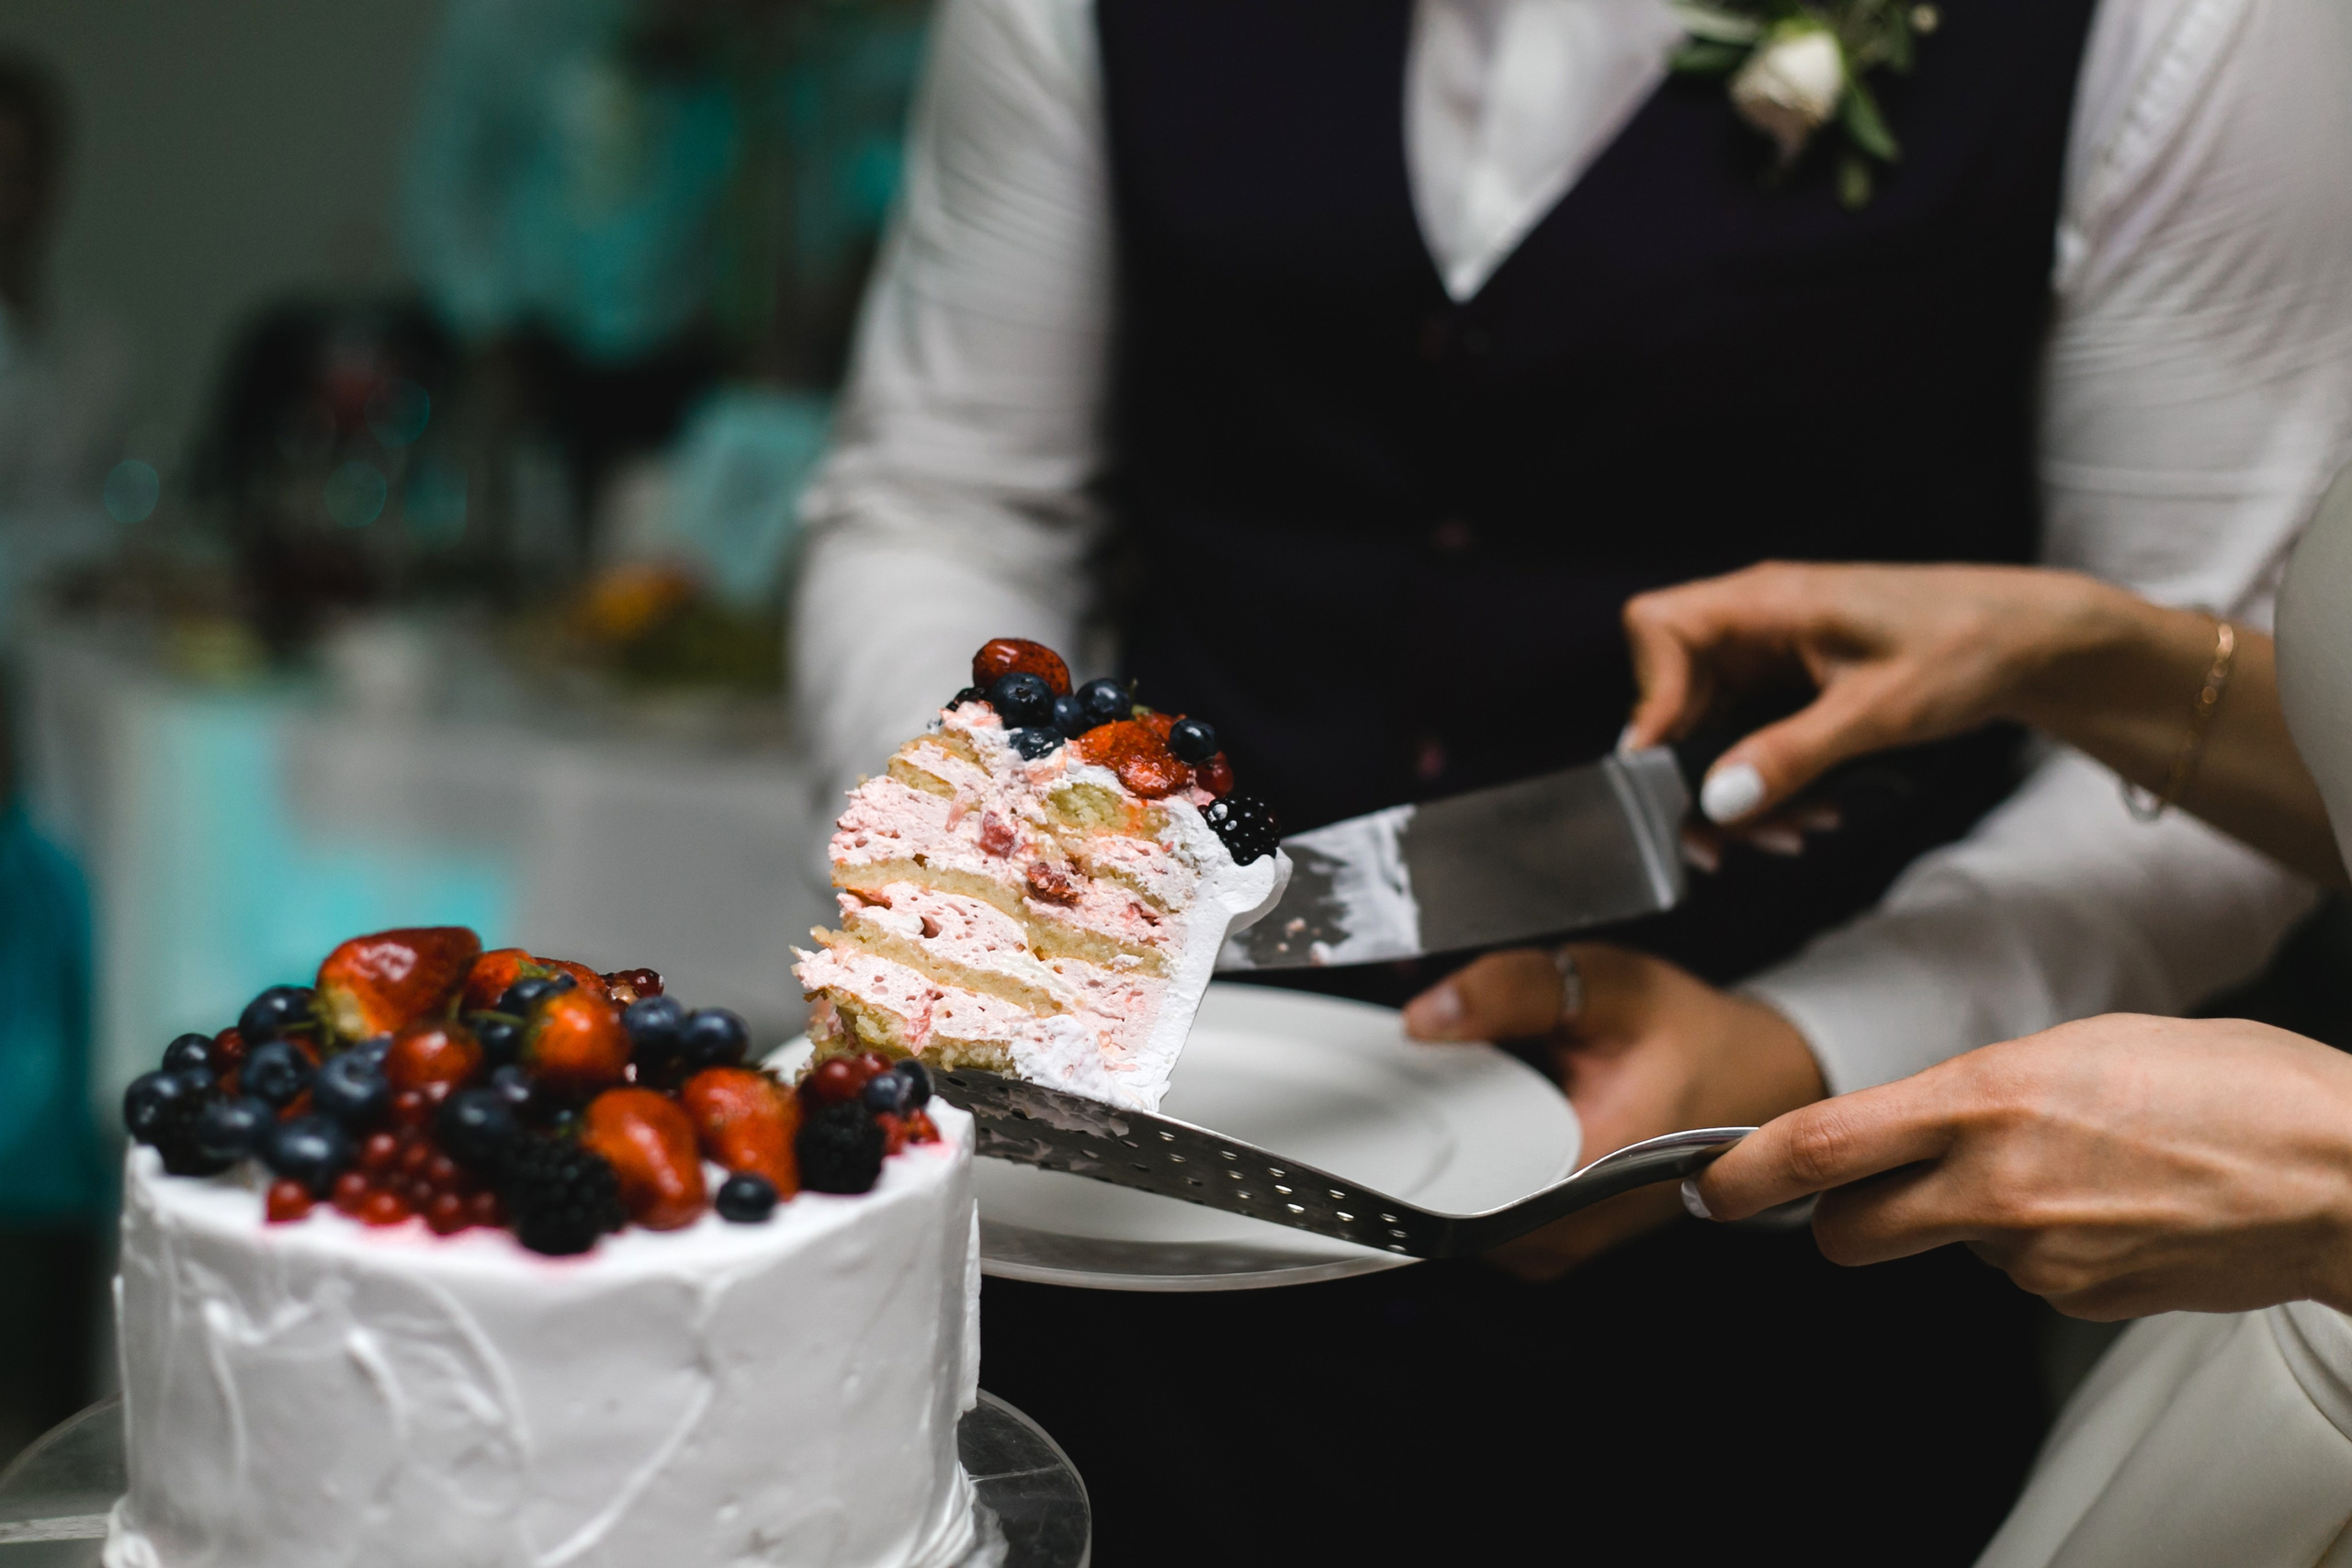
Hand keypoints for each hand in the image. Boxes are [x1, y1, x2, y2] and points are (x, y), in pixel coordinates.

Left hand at [1402, 945, 1825, 1277]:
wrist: (1757, 1081)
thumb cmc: (1695, 1039)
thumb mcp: (1613, 987)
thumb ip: (1516, 992)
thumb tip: (1426, 1017)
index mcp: (1590, 1172)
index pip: (1458, 1183)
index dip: (1418, 1127)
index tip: (1408, 1079)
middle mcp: (1569, 1230)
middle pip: (1446, 1194)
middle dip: (1433, 1124)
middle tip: (1457, 1064)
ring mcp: (1558, 1246)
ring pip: (1458, 1206)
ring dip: (1455, 1145)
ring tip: (1492, 1087)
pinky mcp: (1551, 1243)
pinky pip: (1481, 1209)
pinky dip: (1477, 1160)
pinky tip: (1501, 1116)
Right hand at [1619, 561, 2129, 825]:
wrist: (2034, 643)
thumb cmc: (1967, 646)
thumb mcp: (1877, 712)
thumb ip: (1790, 755)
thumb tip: (1718, 799)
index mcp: (1767, 601)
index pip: (1657, 627)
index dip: (1649, 696)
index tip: (1666, 766)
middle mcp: (1757, 621)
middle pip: (1674, 693)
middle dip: (1693, 772)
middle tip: (1721, 840)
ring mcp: (1773, 653)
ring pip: (1710, 727)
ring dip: (1737, 790)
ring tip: (1790, 832)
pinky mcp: (1792, 684)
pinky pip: (1750, 737)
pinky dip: (1769, 782)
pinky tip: (1808, 812)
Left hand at [1690, 1015, 2351, 1319]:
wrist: (2346, 1174)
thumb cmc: (2235, 1089)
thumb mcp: (2079, 1046)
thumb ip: (1979, 1090)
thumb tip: (1923, 1122)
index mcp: (1985, 1099)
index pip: (1821, 1145)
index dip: (1745, 1172)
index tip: (1709, 1185)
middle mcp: (1996, 1185)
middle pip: (1848, 1230)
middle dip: (1838, 1218)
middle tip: (1867, 1190)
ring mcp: (2037, 1254)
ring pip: (1946, 1246)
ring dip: (1969, 1216)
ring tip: (2070, 1170)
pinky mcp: (2077, 1301)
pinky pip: (2020, 1272)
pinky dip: (2041, 1243)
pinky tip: (2110, 1206)